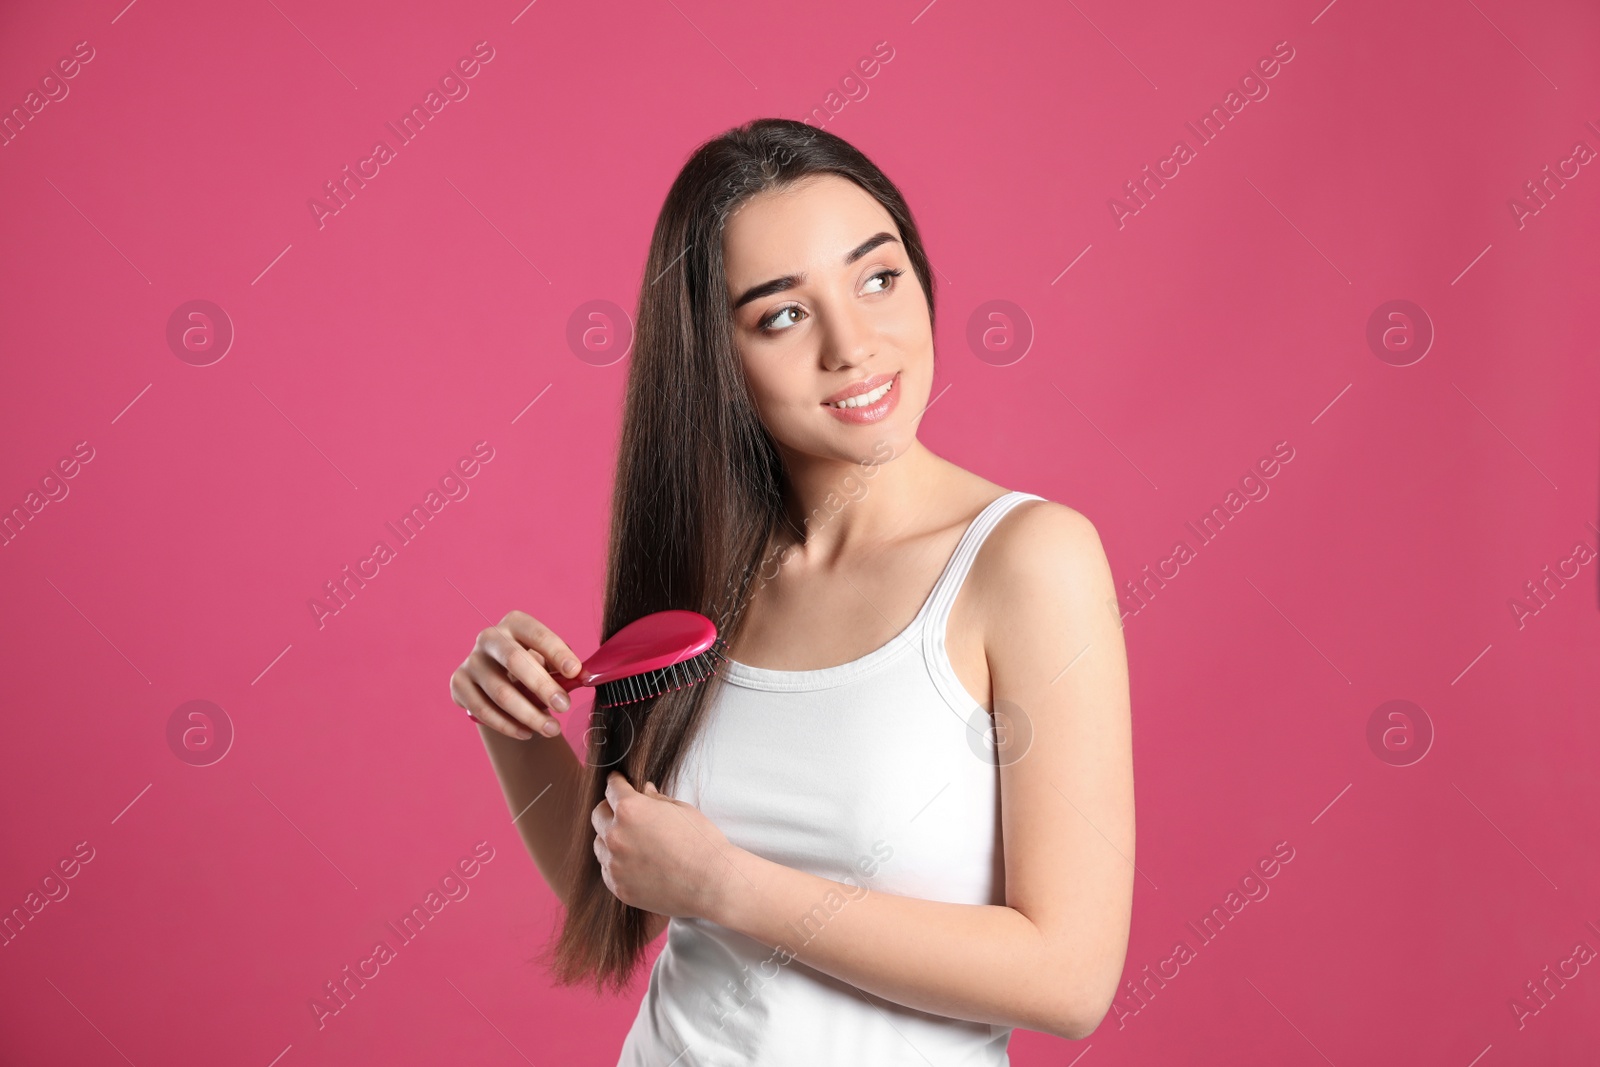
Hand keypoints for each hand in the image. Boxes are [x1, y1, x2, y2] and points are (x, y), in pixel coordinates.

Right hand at [449, 610, 583, 739]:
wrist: (497, 681)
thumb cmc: (532, 668)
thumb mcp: (549, 662)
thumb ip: (565, 668)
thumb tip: (584, 677)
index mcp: (515, 624)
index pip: (537, 634)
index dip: (557, 652)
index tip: (575, 672)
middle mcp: (489, 638)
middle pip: (515, 661)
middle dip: (542, 686)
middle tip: (564, 706)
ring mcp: (471, 661)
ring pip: (500, 691)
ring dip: (528, 714)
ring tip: (552, 729)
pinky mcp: (458, 684)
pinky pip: (483, 709)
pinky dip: (507, 725)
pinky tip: (527, 733)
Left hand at [591, 771, 742, 919]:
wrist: (712, 883)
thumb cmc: (702, 842)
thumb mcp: (681, 809)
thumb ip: (656, 799)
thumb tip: (645, 790)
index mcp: (630, 809)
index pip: (612, 788)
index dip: (616, 782)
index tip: (617, 781)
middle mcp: (616, 835)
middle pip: (598, 815)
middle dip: (609, 808)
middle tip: (624, 811)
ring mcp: (614, 864)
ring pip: (599, 844)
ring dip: (610, 837)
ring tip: (631, 840)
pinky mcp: (618, 887)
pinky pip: (607, 869)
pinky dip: (616, 863)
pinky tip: (634, 862)